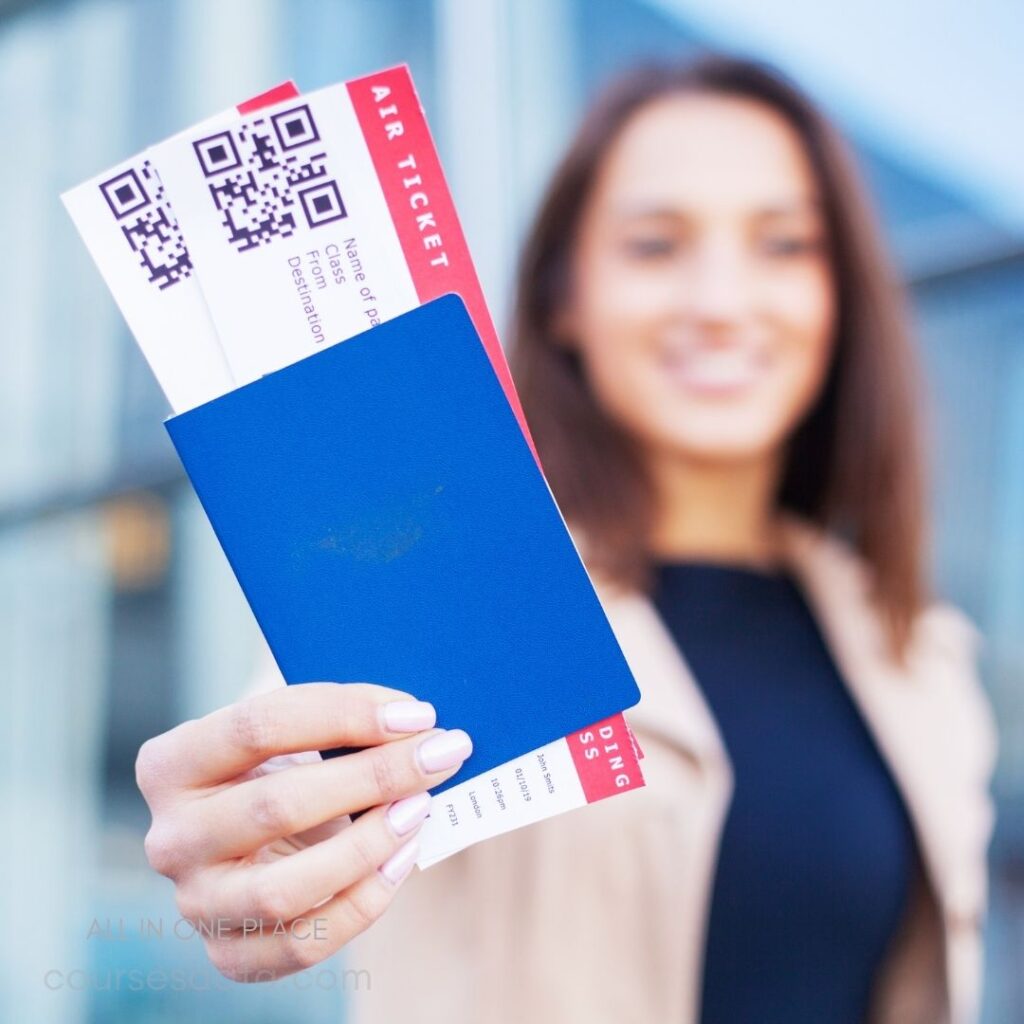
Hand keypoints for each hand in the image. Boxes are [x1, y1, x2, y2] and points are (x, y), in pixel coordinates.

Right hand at [135, 682, 470, 980]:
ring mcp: (196, 902)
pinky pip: (303, 943)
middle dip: (373, 777)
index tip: (415, 713)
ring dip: (368, 845)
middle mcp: (171, 837)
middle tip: (438, 755)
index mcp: (171, 764)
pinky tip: (402, 858)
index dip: (345, 715)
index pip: (259, 726)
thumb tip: (414, 720)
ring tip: (418, 808)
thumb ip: (333, 719)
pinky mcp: (229, 953)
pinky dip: (364, 901)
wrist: (252, 836)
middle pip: (277, 805)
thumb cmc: (277, 766)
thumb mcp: (286, 731)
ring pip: (284, 890)